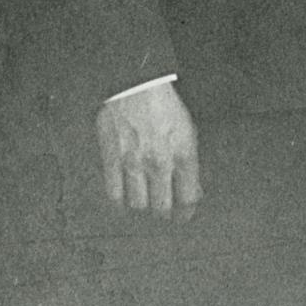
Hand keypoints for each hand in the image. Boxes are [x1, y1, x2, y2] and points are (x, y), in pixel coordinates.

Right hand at [95, 80, 200, 219]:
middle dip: (164, 213)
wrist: (137, 87)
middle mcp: (160, 162)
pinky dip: (120, 201)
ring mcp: (134, 163)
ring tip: (145, 201)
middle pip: (162, 207)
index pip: (188, 197)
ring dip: (143, 206)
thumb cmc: (166, 108)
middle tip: (164, 213)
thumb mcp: (189, 133)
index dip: (186, 212)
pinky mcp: (112, 160)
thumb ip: (190, 164)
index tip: (184, 217)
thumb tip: (193, 191)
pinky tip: (124, 198)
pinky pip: (114, 194)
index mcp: (184, 153)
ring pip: (138, 205)